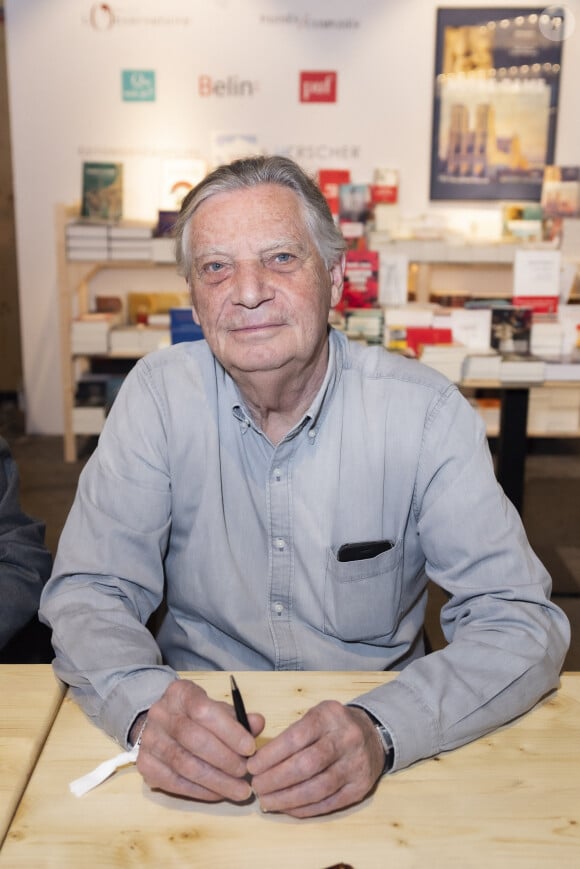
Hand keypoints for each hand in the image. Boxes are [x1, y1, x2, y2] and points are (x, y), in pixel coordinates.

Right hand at [135, 679, 264, 802]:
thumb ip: (238, 718)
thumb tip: (258, 724)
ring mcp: (149, 741)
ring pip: (184, 765)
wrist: (161, 726)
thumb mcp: (217, 709)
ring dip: (216, 781)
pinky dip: (201, 791)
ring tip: (240, 790)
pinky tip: (219, 794)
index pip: (203, 711)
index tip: (250, 748)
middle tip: (246, 773)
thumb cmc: (196, 717)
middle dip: (225, 759)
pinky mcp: (145, 765)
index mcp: (179, 693)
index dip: (229, 731)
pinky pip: (174, 783)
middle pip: (193, 739)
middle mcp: (160, 714)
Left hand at [247, 701, 384, 817]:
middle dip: (276, 779)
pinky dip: (304, 809)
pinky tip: (287, 807)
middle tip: (257, 786)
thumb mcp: (316, 715)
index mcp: (330, 716)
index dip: (271, 755)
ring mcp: (356, 765)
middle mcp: (346, 739)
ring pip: (318, 788)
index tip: (252, 766)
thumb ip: (292, 733)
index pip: (296, 737)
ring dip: (287, 799)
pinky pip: (329, 803)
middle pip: (307, 765)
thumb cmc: (333, 726)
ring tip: (267, 801)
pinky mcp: (360, 788)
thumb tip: (259, 759)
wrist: (373, 735)